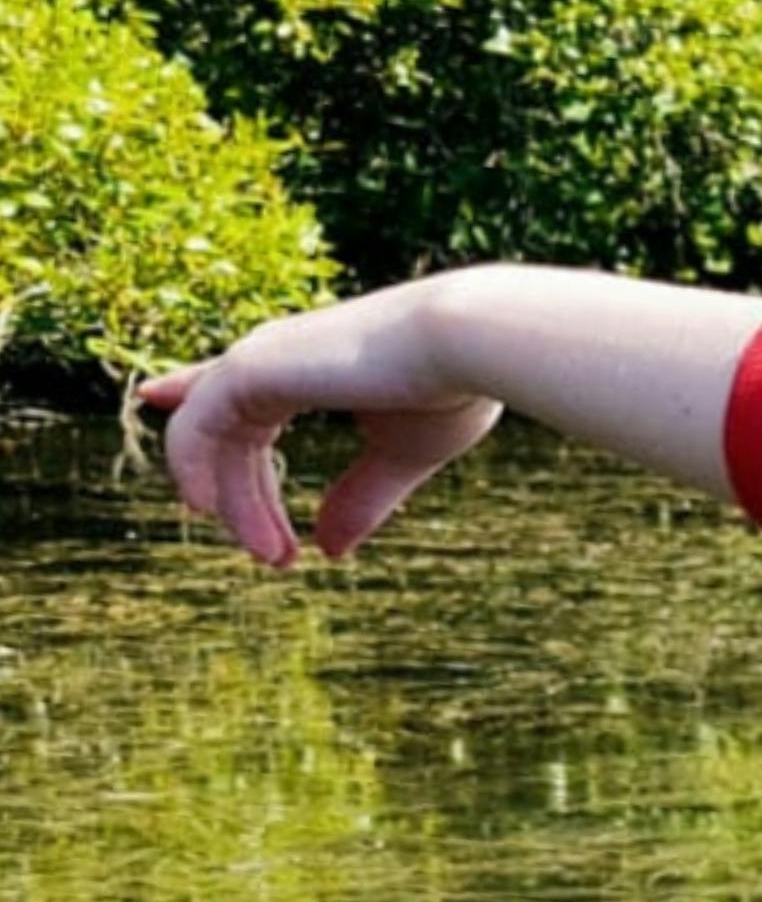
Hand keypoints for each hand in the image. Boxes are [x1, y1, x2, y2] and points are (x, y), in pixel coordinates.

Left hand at [139, 280, 501, 567]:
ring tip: (271, 555)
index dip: (194, 393)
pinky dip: (191, 467)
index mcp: (311, 363)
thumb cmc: (453, 388)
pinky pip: (194, 428)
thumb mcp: (404, 453)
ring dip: (237, 504)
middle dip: (245, 499)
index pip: (235, 384)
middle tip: (276, 557)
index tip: (153, 397)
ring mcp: (258, 358)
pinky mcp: (247, 369)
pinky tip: (208, 509)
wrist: (468, 344)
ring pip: (210, 439)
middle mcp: (276, 354)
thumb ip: (362, 496)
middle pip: (227, 433)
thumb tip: (329, 549)